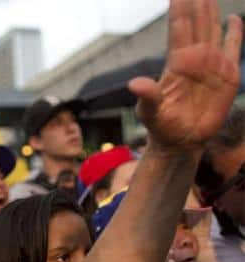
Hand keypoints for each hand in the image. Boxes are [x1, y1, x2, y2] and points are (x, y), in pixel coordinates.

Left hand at [128, 1, 241, 151]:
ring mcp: (211, 65)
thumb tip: (134, 84)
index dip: (179, 10)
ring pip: (212, 32)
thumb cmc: (161, 125)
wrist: (181, 141)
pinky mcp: (227, 76)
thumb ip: (147, 96)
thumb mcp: (150, 112)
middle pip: (196, 24)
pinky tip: (234, 19)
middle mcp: (194, 59)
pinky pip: (233, 49)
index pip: (178, 29)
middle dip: (196, 4)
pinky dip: (235, 34)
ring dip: (212, 13)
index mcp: (176, 63)